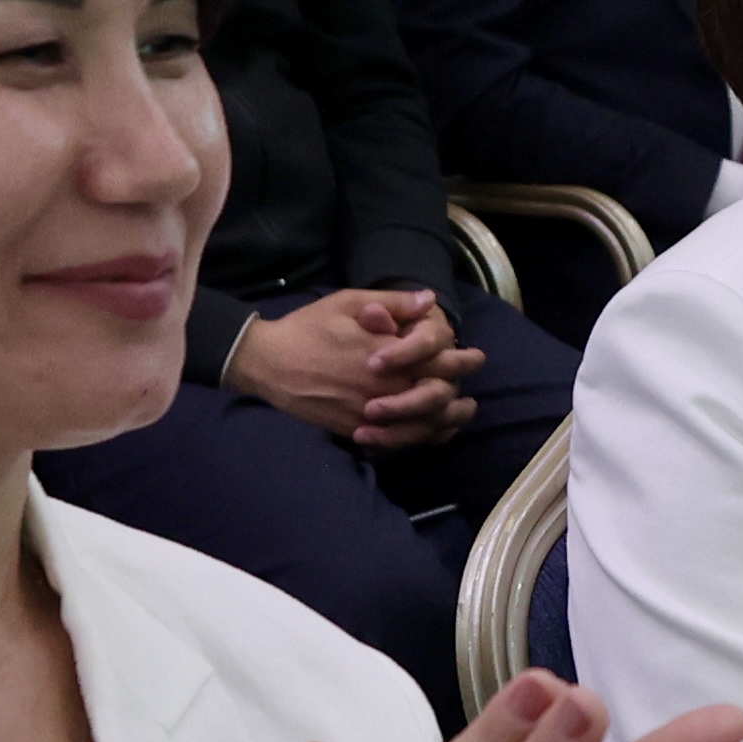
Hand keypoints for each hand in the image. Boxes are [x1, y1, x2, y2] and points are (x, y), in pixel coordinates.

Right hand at [230, 287, 479, 442]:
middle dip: (458, 393)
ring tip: (460, 415)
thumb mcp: (348, 303)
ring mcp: (368, 412)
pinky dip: (417, 438)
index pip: (436, 360)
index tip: (475, 356)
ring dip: (445, 421)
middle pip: (434, 396)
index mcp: (385, 353)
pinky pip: (394, 441)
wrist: (266, 362)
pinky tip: (428, 432)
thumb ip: (392, 302)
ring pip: (419, 425)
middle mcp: (381, 387)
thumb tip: (429, 300)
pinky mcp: (353, 430)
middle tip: (471, 398)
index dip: (460, 359)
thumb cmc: (308, 327)